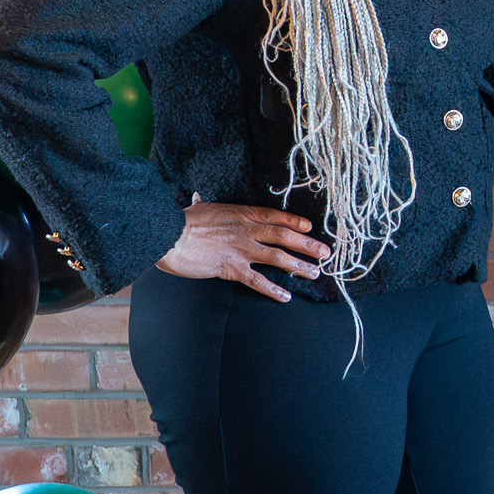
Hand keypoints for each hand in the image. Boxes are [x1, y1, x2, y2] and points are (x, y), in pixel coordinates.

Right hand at [157, 193, 331, 300]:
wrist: (167, 235)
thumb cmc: (180, 221)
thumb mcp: (198, 207)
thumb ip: (205, 204)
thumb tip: (197, 197)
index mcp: (242, 214)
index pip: (275, 216)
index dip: (295, 222)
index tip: (310, 227)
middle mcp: (247, 231)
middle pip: (285, 236)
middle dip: (308, 244)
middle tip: (325, 252)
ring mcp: (241, 250)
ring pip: (278, 258)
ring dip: (299, 266)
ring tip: (315, 272)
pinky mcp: (231, 268)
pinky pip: (257, 280)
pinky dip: (273, 289)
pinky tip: (285, 296)